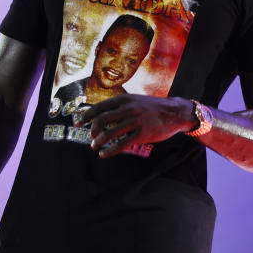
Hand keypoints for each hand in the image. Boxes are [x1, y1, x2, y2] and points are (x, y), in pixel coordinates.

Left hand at [73, 94, 195, 157]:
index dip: (86, 115)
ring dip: (99, 141)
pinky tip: (104, 153)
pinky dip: (110, 150)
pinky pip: (122, 144)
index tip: (78, 122)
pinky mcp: (142, 134)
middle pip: (102, 119)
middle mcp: (128, 108)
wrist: (175, 112)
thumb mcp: (134, 100)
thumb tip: (100, 115)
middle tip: (90, 136)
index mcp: (124, 99)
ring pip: (110, 132)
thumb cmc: (152, 107)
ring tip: (95, 146)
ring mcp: (136, 121)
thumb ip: (119, 106)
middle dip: (92, 130)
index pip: (99, 107)